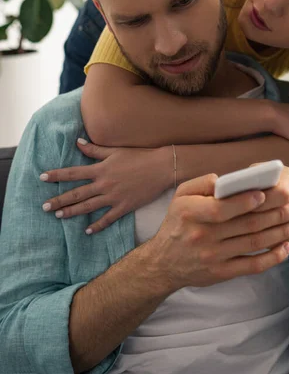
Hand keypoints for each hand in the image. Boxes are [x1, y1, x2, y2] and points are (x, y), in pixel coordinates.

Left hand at [40, 140, 172, 233]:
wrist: (161, 168)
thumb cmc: (139, 156)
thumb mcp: (115, 151)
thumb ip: (95, 149)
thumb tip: (78, 142)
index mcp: (100, 169)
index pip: (73, 173)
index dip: (56, 175)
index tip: (42, 178)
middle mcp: (104, 184)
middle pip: (76, 194)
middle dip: (59, 200)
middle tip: (45, 207)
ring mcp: (113, 197)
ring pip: (88, 207)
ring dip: (72, 212)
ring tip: (59, 216)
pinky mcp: (124, 207)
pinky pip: (107, 219)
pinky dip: (97, 226)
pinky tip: (87, 231)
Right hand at [146, 172, 288, 292]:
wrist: (163, 262)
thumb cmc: (177, 223)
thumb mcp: (180, 196)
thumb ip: (202, 183)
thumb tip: (225, 180)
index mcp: (191, 213)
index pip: (222, 208)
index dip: (246, 201)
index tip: (266, 194)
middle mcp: (202, 235)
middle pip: (246, 225)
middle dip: (275, 215)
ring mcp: (213, 256)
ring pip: (254, 244)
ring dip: (279, 233)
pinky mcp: (222, 273)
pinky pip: (252, 266)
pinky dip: (273, 258)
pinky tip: (286, 247)